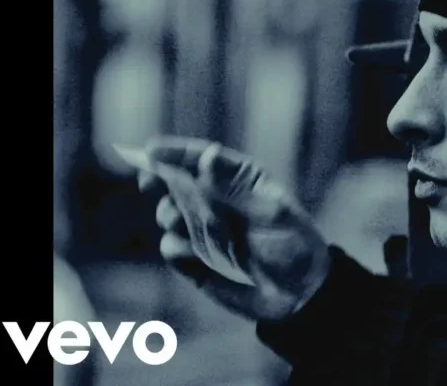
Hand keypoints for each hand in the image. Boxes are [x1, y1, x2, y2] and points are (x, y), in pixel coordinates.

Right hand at [135, 136, 330, 321]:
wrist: (298, 295)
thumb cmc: (294, 245)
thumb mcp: (272, 214)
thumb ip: (234, 189)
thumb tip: (207, 156)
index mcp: (240, 179)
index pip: (201, 158)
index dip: (173, 152)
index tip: (149, 150)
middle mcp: (217, 199)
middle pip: (175, 182)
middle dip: (162, 183)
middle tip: (151, 185)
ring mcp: (204, 228)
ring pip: (168, 213)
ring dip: (171, 217)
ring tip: (188, 226)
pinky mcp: (195, 258)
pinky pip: (171, 247)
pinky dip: (178, 250)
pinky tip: (196, 257)